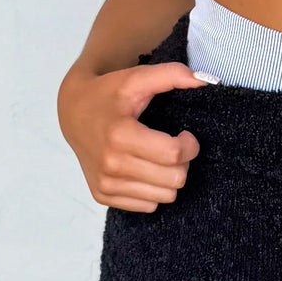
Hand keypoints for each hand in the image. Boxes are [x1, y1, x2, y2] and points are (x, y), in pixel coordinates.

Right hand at [57, 60, 213, 211]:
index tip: (185, 134)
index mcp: (120, 135)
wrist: (72, 112)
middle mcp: (110, 165)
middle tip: (172, 146)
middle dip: (182, 162)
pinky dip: (152, 189)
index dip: (190, 145)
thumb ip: (172, 75)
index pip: (174, 154)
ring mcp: (105, 184)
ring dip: (169, 178)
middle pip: (175, 179)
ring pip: (165, 197)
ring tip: (158, 157)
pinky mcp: (103, 196)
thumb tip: (209, 80)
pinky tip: (143, 169)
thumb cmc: (108, 94)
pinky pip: (148, 206)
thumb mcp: (137, 78)